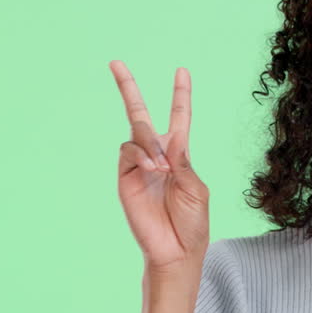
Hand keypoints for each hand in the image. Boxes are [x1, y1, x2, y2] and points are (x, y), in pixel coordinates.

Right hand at [109, 60, 209, 285]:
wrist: (176, 250)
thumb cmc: (192, 222)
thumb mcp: (196, 188)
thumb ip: (183, 161)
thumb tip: (165, 143)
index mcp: (180, 155)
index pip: (179, 117)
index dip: (180, 94)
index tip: (182, 70)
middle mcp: (157, 155)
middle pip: (141, 114)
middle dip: (128, 87)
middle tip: (115, 62)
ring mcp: (138, 165)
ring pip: (137, 133)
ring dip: (150, 143)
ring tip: (162, 168)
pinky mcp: (124, 176)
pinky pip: (127, 152)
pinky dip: (141, 155)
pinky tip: (153, 169)